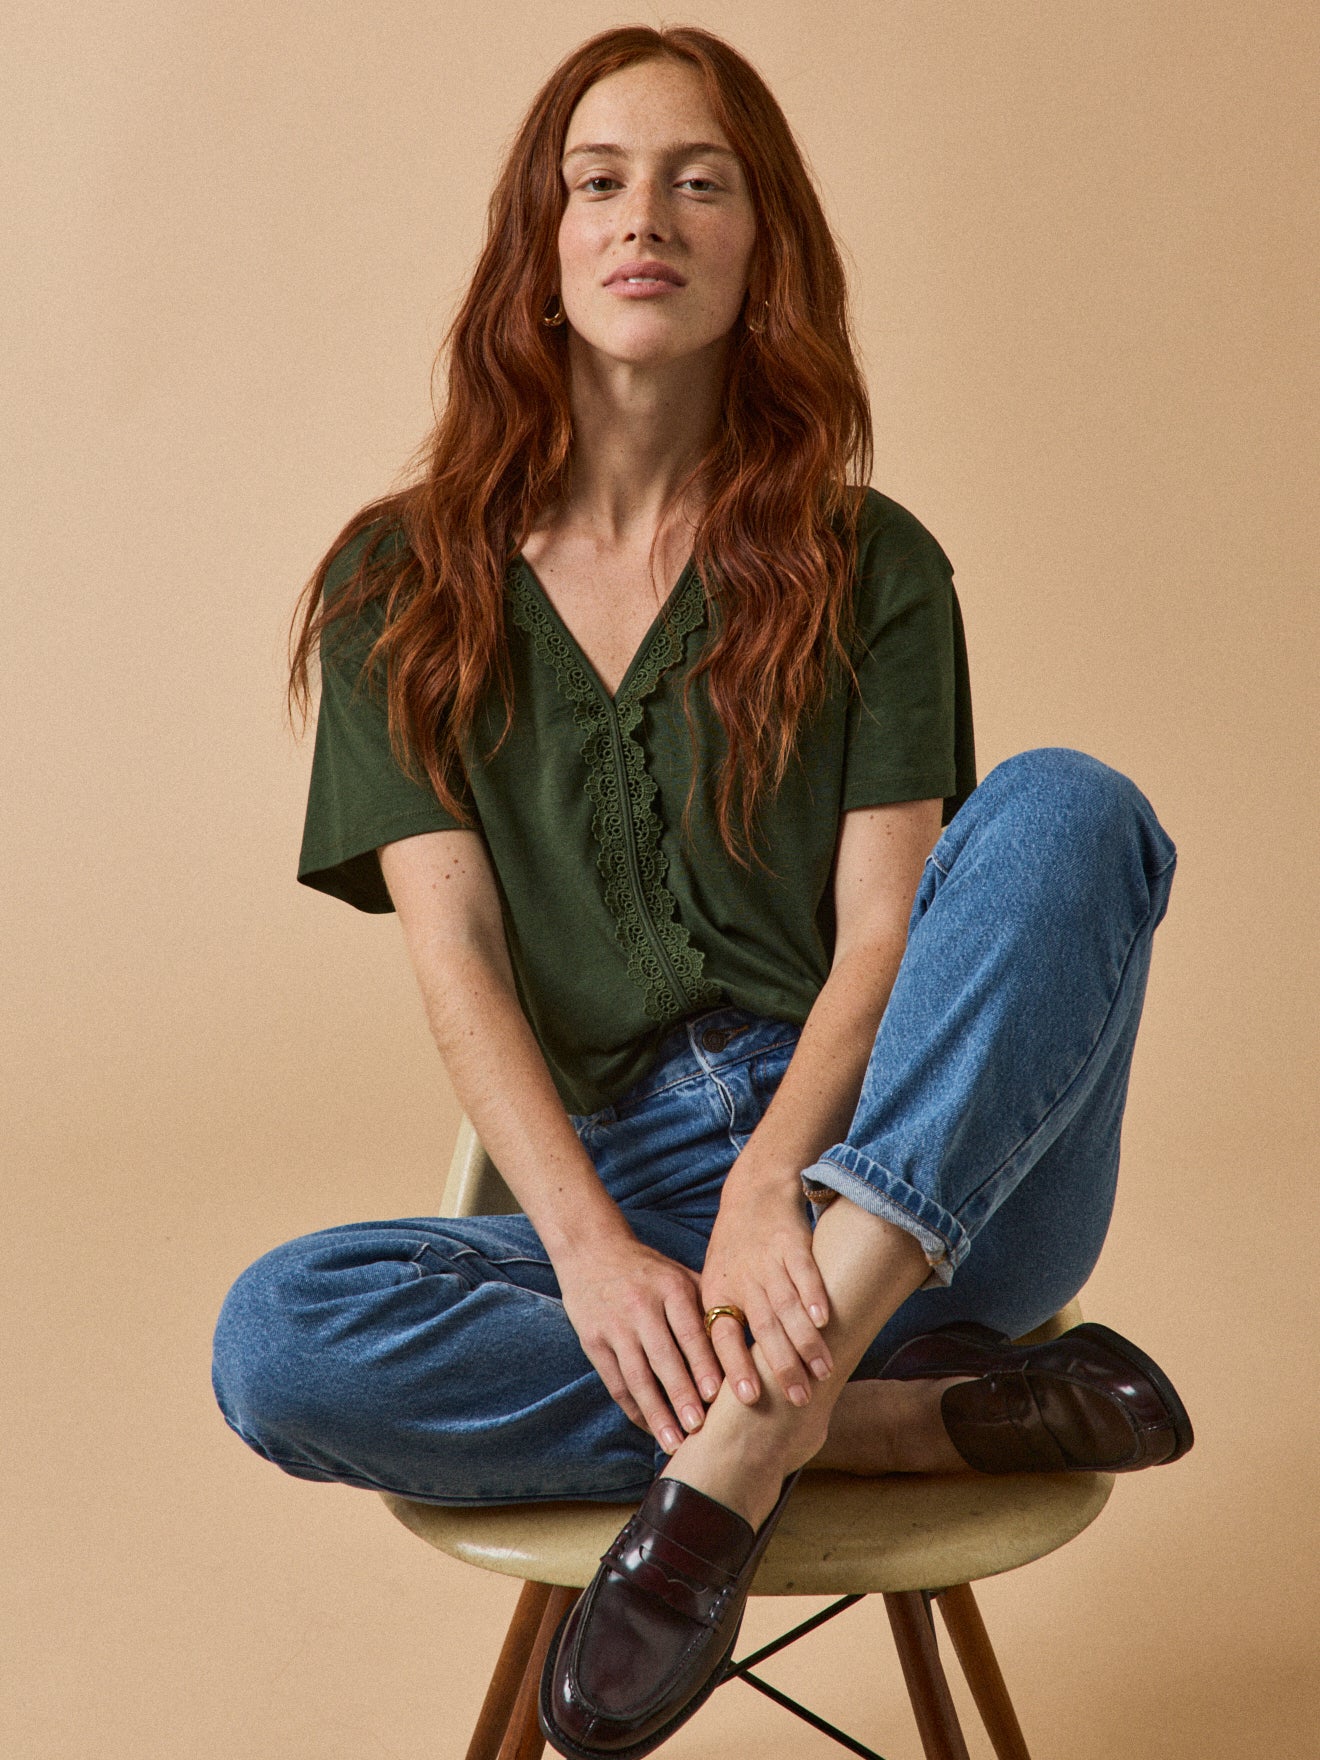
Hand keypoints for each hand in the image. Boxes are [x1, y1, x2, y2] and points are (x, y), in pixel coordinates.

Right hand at [556, 1231, 725, 1452]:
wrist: (591, 1250)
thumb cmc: (648, 1270)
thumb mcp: (679, 1276)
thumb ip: (707, 1306)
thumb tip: (743, 1344)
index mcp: (669, 1288)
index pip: (689, 1331)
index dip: (703, 1364)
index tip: (718, 1395)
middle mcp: (640, 1306)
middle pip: (663, 1357)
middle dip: (681, 1394)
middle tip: (698, 1427)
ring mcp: (614, 1325)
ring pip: (636, 1376)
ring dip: (656, 1412)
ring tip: (673, 1441)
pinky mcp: (592, 1341)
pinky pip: (615, 1381)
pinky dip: (633, 1408)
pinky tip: (650, 1427)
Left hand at [700, 1164, 833, 1406]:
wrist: (754, 1192)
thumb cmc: (735, 1252)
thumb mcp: (717, 1285)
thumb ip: (723, 1327)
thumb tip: (725, 1387)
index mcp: (718, 1293)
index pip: (723, 1336)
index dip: (736, 1366)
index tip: (749, 1398)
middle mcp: (742, 1279)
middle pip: (762, 1328)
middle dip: (781, 1366)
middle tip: (799, 1399)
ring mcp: (767, 1260)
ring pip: (786, 1306)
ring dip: (805, 1341)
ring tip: (822, 1371)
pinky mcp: (791, 1243)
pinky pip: (804, 1271)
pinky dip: (814, 1295)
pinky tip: (824, 1320)